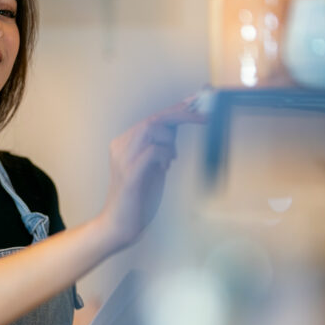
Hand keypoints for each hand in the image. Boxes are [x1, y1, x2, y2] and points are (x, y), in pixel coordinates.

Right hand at [98, 92, 208, 250]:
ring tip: (171, 159)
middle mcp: (121, 146)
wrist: (120, 224)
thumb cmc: (138, 198)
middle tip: (204, 117)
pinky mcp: (129, 174)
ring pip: (151, 129)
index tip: (199, 100)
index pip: (153, 118)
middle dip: (181, 115)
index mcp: (125, 142)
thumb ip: (161, 149)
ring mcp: (123, 159)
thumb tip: (176, 132)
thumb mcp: (154, 167)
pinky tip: (165, 167)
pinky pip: (151, 151)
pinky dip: (165, 154)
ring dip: (169, 141)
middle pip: (153, 119)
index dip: (178, 108)